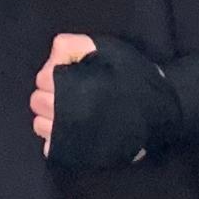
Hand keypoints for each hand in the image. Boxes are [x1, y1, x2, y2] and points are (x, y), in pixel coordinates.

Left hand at [39, 34, 198, 167]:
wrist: (162, 110)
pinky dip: (57, 139)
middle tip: (71, 94)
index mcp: (72, 86)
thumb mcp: (107, 49)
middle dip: (50, 95)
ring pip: (40, 125)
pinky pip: (52, 147)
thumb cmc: (135, 77)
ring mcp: (71, 135)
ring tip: (71, 113)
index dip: (55, 75)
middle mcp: (66, 112)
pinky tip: (74, 130)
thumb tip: (51, 56)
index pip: (42, 79)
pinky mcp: (78, 153)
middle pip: (37, 102)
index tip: (72, 76)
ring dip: (50, 118)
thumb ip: (75, 45)